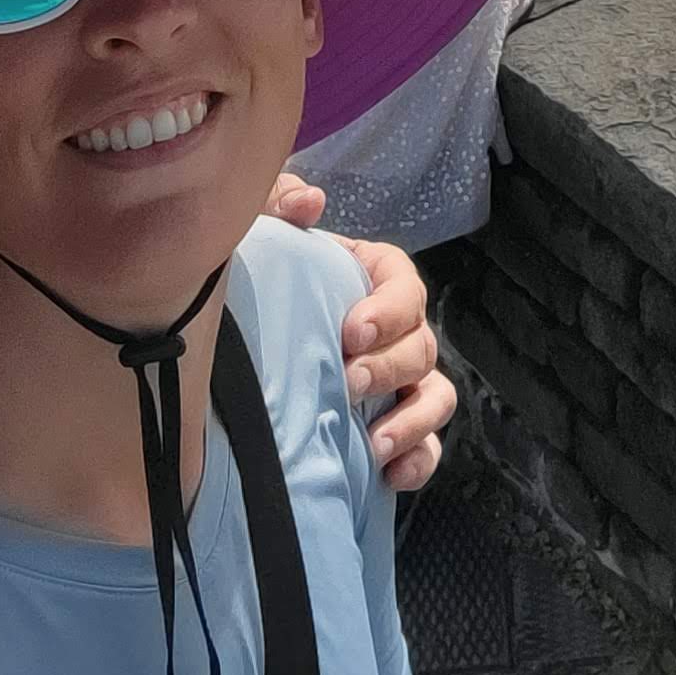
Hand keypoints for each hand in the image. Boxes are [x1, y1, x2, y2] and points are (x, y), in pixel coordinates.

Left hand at [271, 173, 453, 490]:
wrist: (238, 354)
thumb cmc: (262, 286)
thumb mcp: (261, 239)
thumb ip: (275, 204)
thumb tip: (310, 202)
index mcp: (373, 280)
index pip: (405, 284)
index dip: (389, 309)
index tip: (352, 331)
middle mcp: (397, 332)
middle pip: (421, 345)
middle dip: (390, 367)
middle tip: (350, 382)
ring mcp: (401, 385)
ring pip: (437, 396)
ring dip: (413, 419)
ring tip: (376, 441)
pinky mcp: (395, 432)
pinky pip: (427, 449)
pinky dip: (419, 461)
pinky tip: (390, 472)